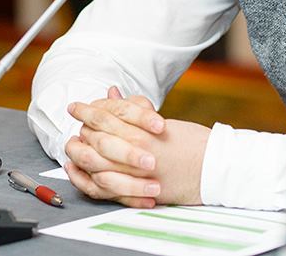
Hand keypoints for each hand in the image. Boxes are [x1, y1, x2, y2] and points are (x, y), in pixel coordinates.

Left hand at [64, 86, 209, 206]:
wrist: (214, 169)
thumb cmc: (191, 142)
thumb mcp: (161, 120)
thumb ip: (133, 108)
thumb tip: (111, 92)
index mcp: (140, 129)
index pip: (103, 117)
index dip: (87, 111)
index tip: (76, 108)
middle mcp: (134, 150)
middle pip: (93, 138)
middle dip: (80, 131)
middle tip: (75, 126)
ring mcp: (134, 174)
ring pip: (92, 162)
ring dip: (77, 153)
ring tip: (71, 147)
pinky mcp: (137, 193)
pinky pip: (101, 188)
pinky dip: (83, 179)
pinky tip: (75, 171)